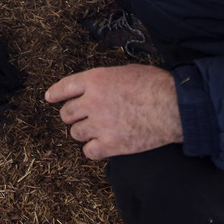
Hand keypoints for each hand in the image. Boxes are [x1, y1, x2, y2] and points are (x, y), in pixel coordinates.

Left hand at [45, 65, 182, 159]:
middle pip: (67, 113)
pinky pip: (89, 151)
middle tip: (82, 118)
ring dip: (83, 132)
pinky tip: (102, 145)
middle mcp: (92, 102)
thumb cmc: (155, 85)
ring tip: (96, 130)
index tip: (49, 98)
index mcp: (95, 80)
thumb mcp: (125, 72)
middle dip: (72, 116)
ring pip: (76, 133)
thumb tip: (97, 88)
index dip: (55, 93)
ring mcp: (100, 125)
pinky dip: (93, 149)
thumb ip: (105, 81)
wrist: (174, 107)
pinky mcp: (111, 145)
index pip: (65, 87)